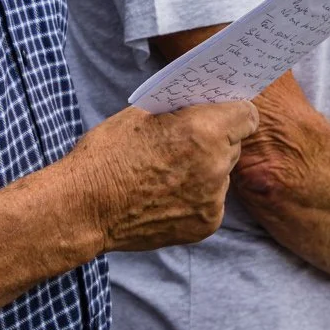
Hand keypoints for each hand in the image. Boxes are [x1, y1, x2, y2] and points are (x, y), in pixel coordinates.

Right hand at [73, 102, 256, 253]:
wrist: (84, 208)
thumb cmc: (107, 154)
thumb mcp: (143, 114)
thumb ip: (182, 111)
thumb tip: (204, 105)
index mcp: (204, 131)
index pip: (246, 114)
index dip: (232, 111)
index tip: (221, 113)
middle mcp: (216, 166)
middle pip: (233, 145)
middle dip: (215, 141)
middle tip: (183, 143)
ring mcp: (213, 199)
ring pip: (221, 175)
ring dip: (205, 171)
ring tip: (166, 173)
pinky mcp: (206, 224)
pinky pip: (211, 201)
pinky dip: (195, 197)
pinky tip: (165, 196)